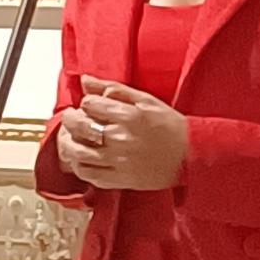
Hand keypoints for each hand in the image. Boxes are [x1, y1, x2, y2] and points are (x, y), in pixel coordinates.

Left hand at [57, 76, 188, 191]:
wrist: (189, 156)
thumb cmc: (170, 127)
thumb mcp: (145, 100)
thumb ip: (114, 89)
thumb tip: (86, 80)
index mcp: (128, 116)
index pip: (90, 104)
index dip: (85, 102)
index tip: (89, 105)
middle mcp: (121, 139)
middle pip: (79, 126)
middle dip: (70, 119)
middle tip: (72, 117)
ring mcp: (118, 161)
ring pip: (78, 152)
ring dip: (69, 143)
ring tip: (72, 137)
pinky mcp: (119, 179)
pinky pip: (88, 174)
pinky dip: (79, 165)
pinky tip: (82, 158)